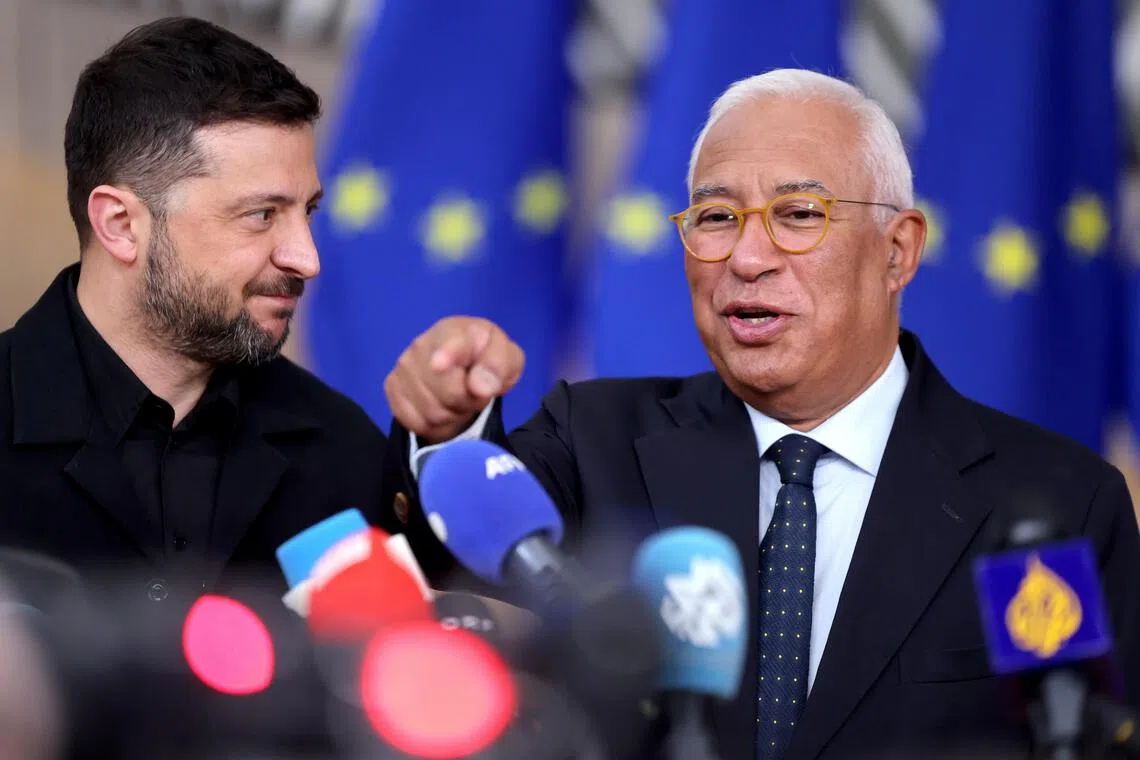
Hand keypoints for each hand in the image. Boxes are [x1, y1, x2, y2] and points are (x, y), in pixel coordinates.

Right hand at [385, 316, 524, 442]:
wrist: (461, 364)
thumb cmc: (486, 358)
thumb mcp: (508, 358)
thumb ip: (499, 366)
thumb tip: (480, 386)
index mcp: (456, 331)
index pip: (451, 345)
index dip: (446, 356)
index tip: (439, 365)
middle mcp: (423, 345)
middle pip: (449, 393)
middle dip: (469, 401)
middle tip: (475, 391)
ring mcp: (404, 366)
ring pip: (432, 413)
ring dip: (453, 414)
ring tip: (458, 398)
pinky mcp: (392, 387)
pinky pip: (416, 422)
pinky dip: (433, 424)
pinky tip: (440, 406)